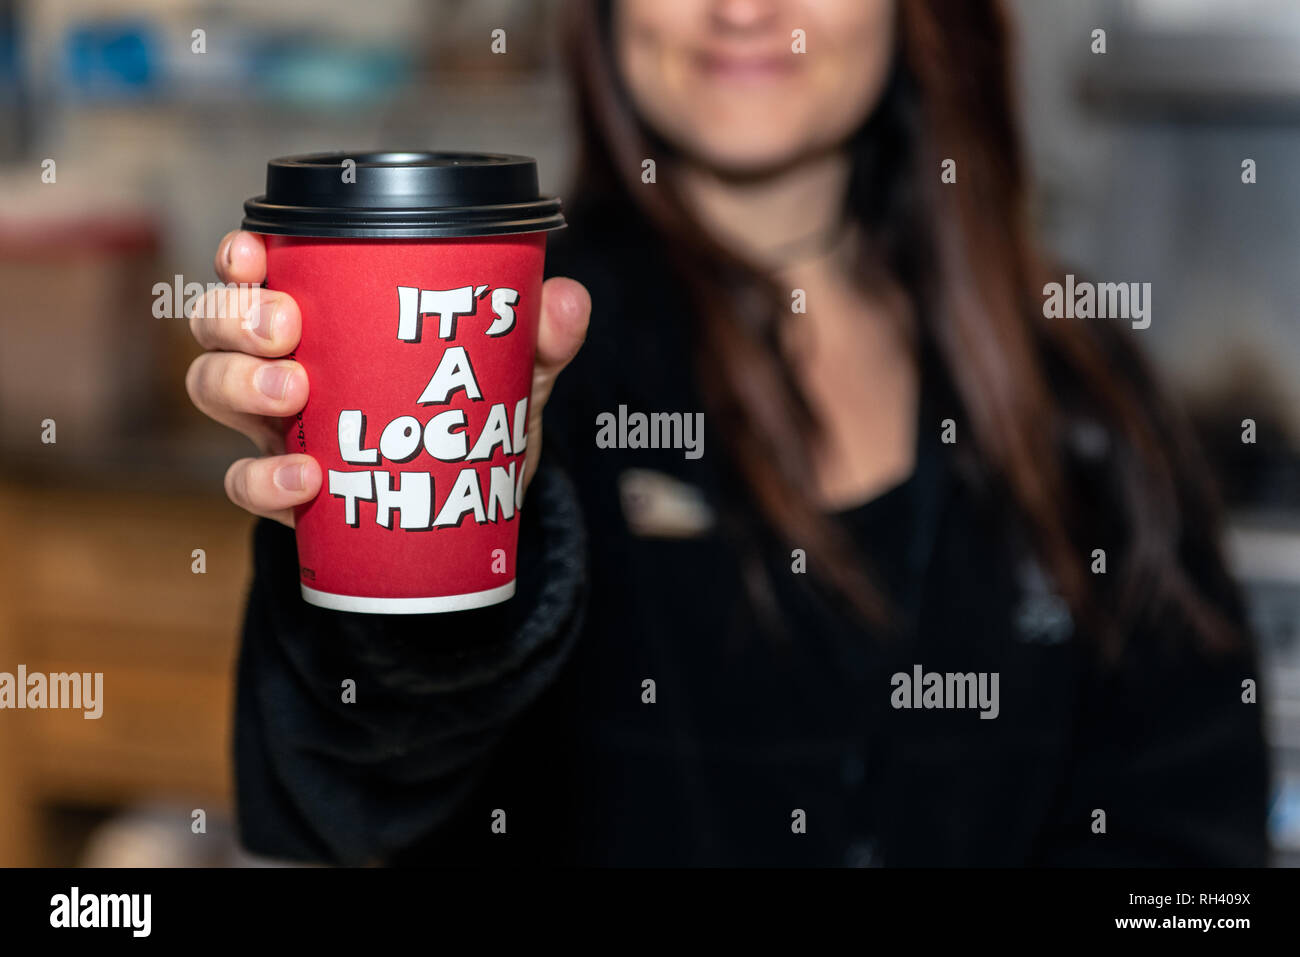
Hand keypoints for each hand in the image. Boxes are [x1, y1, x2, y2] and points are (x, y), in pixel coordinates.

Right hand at [185, 230, 589, 525]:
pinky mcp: (289, 490)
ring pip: (212, 389)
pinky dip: (266, 480)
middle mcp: (286, 363)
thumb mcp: (512, 375)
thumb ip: (540, 339)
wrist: (474, 510)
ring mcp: (279, 426)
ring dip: (241, 383)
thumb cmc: (473, 419)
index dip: (237, 257)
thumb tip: (564, 299)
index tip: (252, 251)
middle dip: (236, 315)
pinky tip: (307, 479)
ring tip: (296, 395)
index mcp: (327, 319)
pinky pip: (245, 482)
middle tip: (287, 328)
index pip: (257, 272)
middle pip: (216, 324)